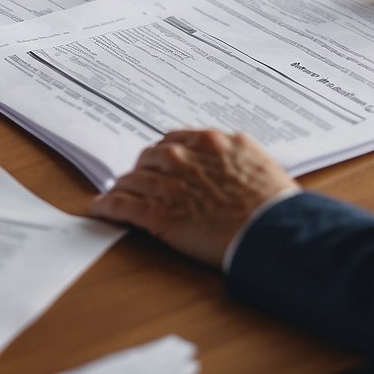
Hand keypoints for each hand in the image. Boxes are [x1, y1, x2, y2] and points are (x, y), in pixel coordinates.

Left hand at [90, 130, 298, 266]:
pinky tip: (99, 209)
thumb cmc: (275, 204)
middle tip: (140, 181)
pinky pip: (122, 205)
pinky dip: (107, 206)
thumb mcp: (259, 162)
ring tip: (115, 195)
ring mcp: (169, 185)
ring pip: (132, 180)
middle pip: (148, 158)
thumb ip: (235, 155)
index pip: (173, 141)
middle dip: (143, 170)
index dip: (163, 154)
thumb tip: (231, 157)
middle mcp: (185, 157)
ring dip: (123, 188)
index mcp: (210, 142)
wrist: (274, 232)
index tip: (159, 163)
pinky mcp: (159, 214)